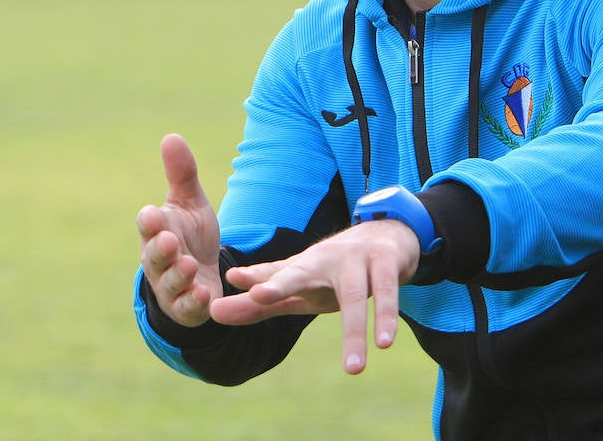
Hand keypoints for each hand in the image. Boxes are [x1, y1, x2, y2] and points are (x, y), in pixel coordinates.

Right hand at [137, 133, 221, 326]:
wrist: (201, 275)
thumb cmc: (190, 235)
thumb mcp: (190, 204)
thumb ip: (182, 175)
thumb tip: (171, 136)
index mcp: (157, 232)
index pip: (148, 225)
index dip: (149, 221)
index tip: (152, 213)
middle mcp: (158, 260)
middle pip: (154, 255)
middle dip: (160, 249)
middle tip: (170, 241)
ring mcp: (171, 285)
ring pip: (169, 282)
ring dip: (177, 274)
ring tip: (188, 265)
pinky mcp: (187, 307)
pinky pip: (187, 308)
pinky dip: (193, 303)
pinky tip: (203, 295)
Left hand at [208, 219, 419, 374]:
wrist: (388, 233)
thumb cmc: (336, 269)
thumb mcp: (301, 286)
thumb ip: (262, 302)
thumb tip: (213, 312)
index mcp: (303, 266)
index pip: (274, 275)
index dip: (253, 280)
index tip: (231, 283)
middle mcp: (326, 259)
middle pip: (301, 272)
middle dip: (280, 284)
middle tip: (260, 296)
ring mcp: (357, 259)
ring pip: (354, 296)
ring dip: (354, 331)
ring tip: (353, 370)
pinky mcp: (386, 262)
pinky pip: (387, 292)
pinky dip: (386, 317)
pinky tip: (385, 343)